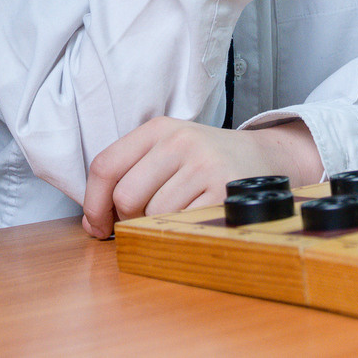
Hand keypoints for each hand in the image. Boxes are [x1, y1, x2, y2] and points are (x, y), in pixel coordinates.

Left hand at [80, 117, 321, 238]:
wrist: (264, 158)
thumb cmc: (205, 161)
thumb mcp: (168, 151)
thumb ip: (129, 175)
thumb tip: (93, 223)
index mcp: (159, 128)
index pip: (105, 165)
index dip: (92, 203)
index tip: (96, 225)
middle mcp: (180, 140)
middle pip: (125, 195)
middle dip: (128, 218)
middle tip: (146, 219)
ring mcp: (203, 164)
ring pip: (153, 214)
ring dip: (158, 225)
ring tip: (179, 212)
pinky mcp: (223, 189)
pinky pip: (181, 223)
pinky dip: (180, 229)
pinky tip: (194, 217)